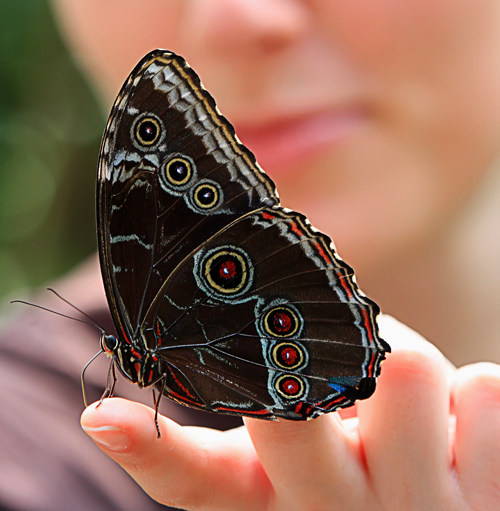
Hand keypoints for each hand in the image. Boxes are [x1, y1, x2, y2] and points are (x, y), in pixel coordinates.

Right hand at [80, 316, 499, 509]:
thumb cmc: (365, 483)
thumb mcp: (299, 469)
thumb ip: (256, 419)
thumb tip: (129, 398)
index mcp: (278, 501)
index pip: (196, 486)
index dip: (148, 452)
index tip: (106, 417)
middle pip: (299, 412)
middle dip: (312, 351)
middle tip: (332, 352)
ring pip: (411, 371)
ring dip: (411, 364)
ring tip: (412, 403)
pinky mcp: (492, 497)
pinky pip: (485, 387)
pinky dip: (477, 394)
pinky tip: (467, 434)